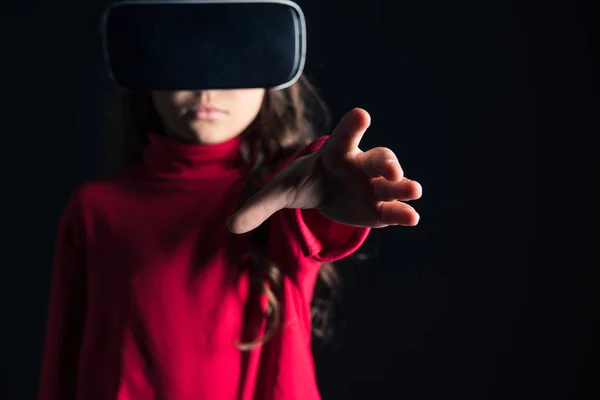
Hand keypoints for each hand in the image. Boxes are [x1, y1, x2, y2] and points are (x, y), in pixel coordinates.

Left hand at [227, 108, 421, 233]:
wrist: (325, 194)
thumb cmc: (304, 182)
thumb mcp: (280, 191)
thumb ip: (258, 206)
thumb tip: (230, 226)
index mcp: (335, 153)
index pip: (344, 136)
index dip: (352, 126)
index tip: (361, 114)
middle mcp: (360, 166)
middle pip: (377, 157)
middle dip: (386, 162)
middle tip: (392, 170)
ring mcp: (373, 187)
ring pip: (393, 183)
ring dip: (403, 186)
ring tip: (413, 191)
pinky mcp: (380, 209)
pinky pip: (394, 209)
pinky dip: (403, 212)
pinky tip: (412, 218)